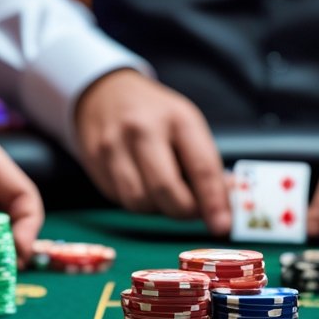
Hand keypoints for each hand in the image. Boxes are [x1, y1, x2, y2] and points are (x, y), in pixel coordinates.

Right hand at [75, 70, 229, 234]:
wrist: (106, 92)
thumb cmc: (156, 114)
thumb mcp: (188, 126)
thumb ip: (206, 164)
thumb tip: (225, 207)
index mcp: (178, 119)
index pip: (201, 168)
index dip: (214, 202)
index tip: (221, 226)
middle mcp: (143, 130)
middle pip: (165, 190)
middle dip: (183, 211)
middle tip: (192, 210)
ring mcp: (113, 145)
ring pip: (139, 202)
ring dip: (157, 208)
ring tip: (164, 193)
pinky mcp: (93, 161)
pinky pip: (119, 200)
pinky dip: (136, 202)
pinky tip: (141, 184)